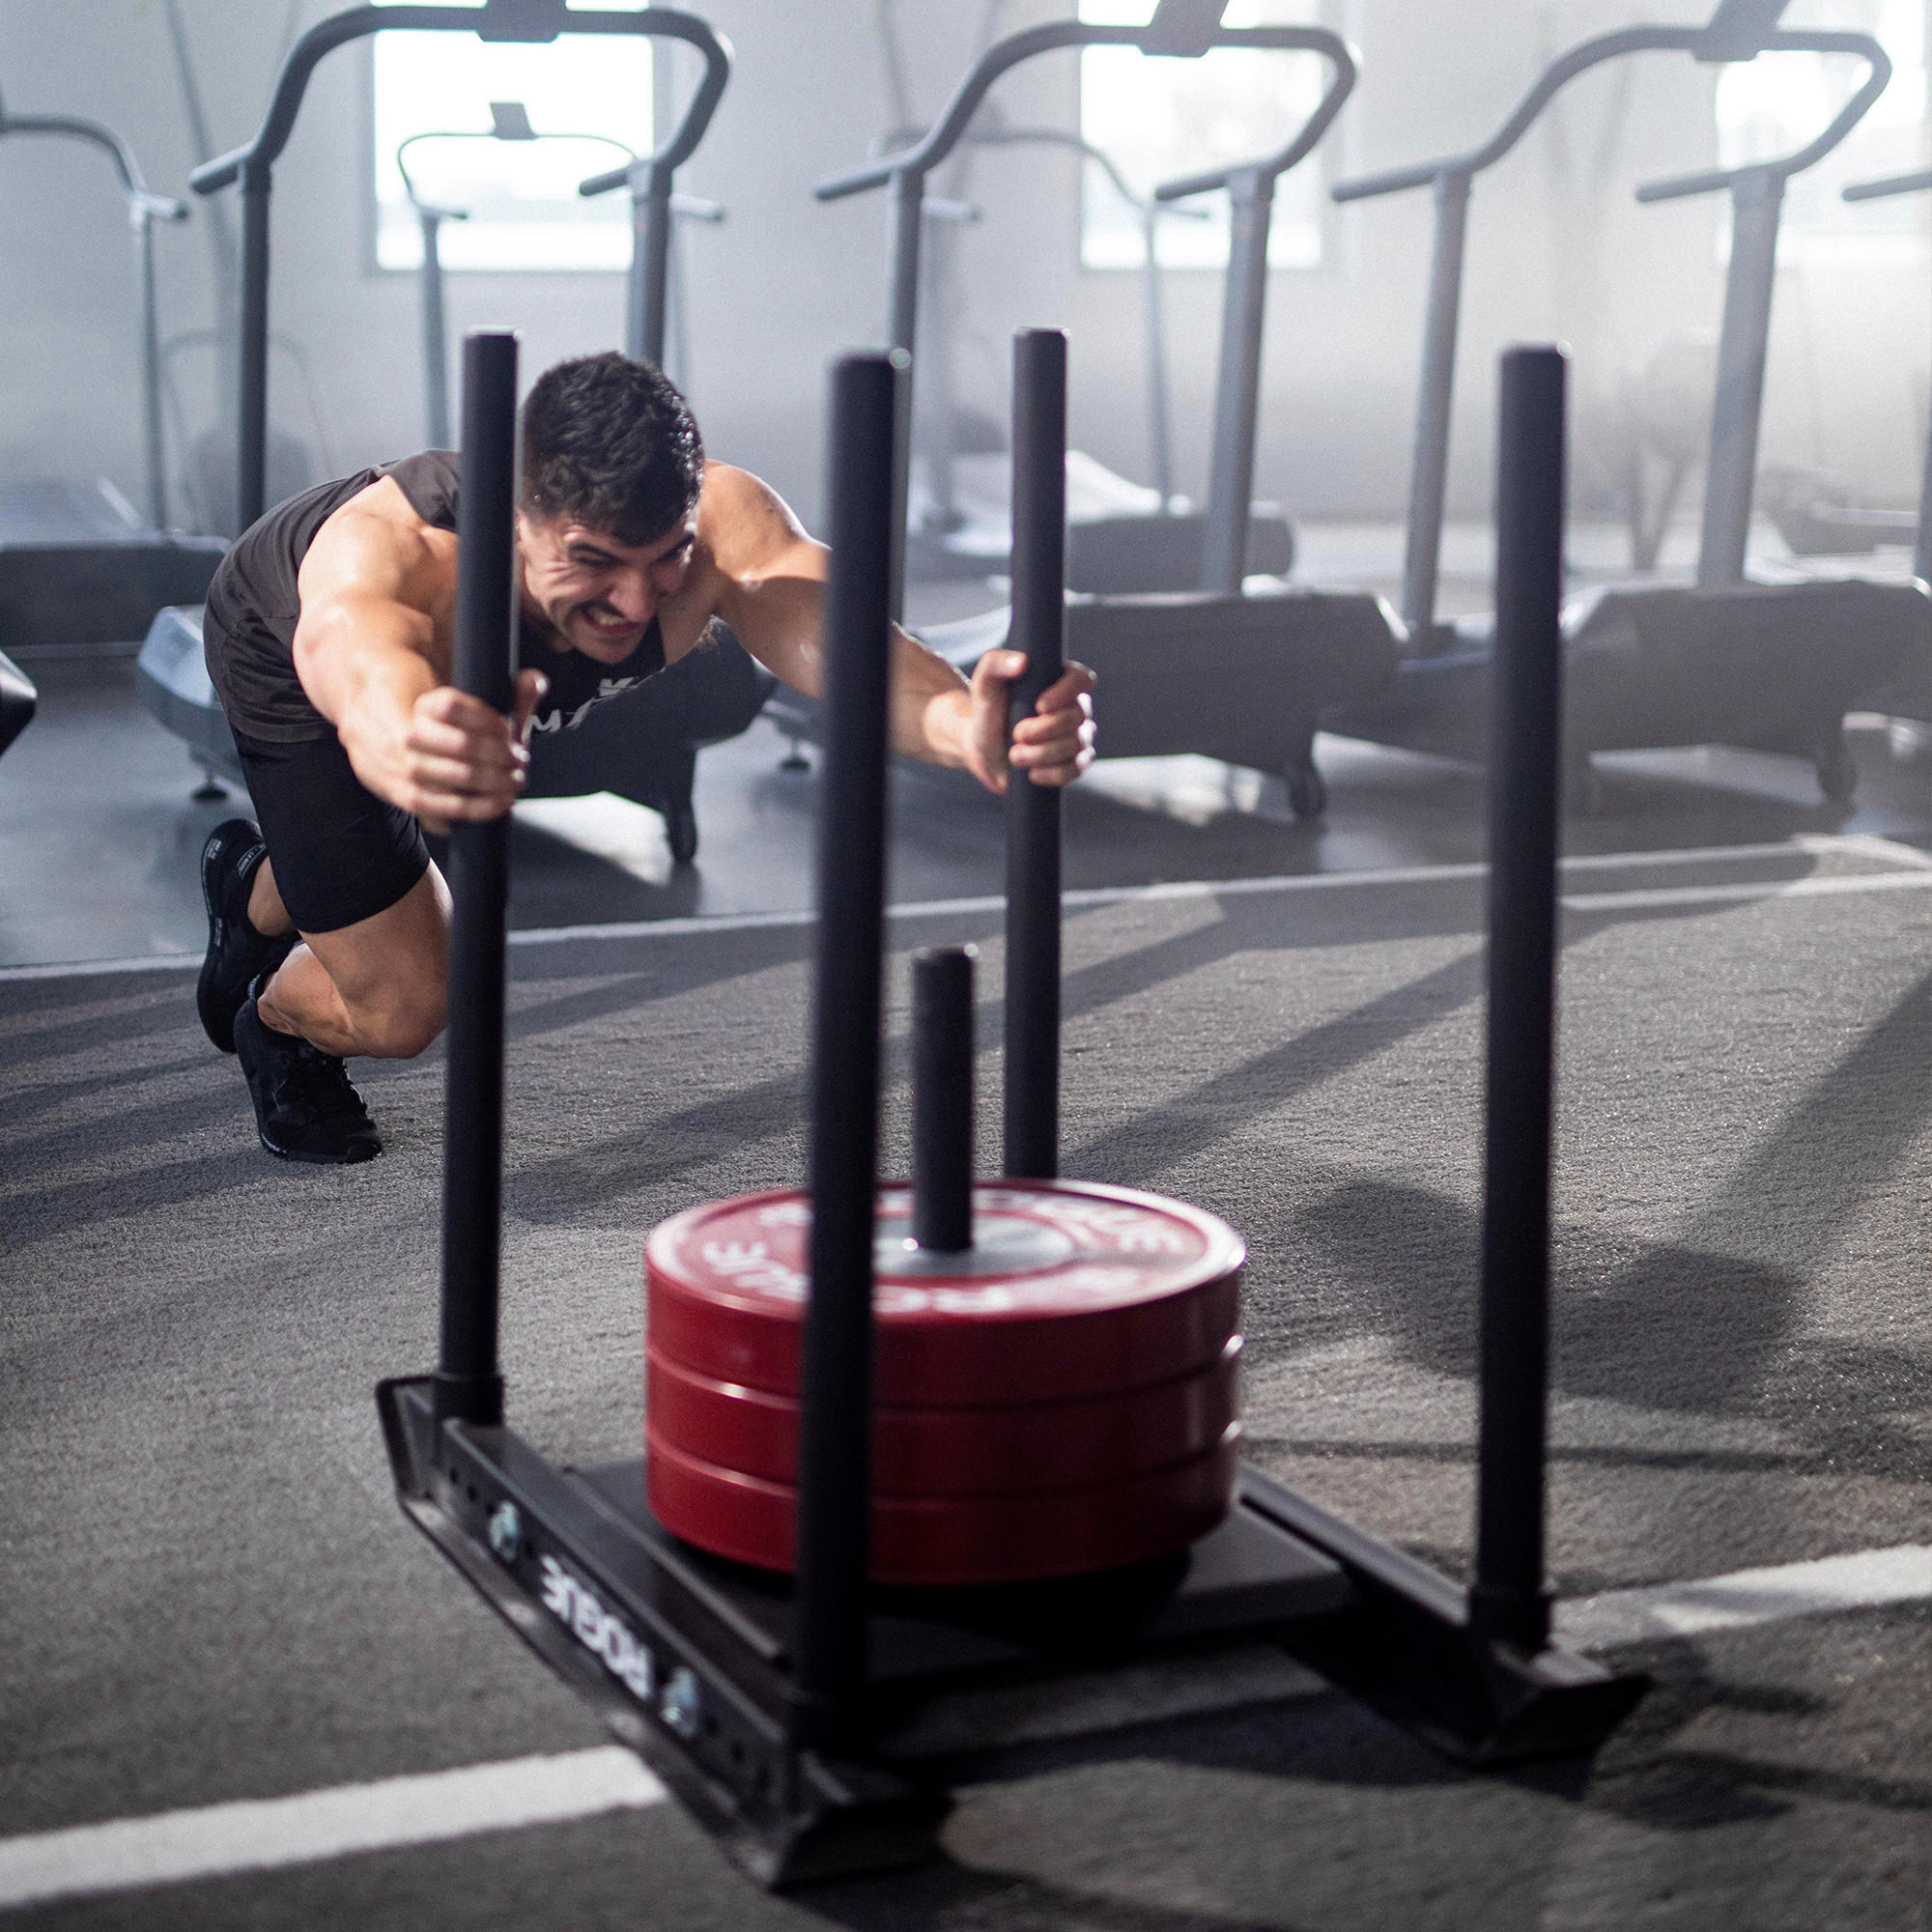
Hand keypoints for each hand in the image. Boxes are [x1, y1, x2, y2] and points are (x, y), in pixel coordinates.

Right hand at [356, 668, 547, 832]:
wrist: (393, 751)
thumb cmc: (448, 731)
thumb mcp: (474, 711)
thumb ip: (509, 695)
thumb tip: (535, 681)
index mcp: (422, 707)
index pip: (451, 706)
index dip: (485, 718)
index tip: (507, 728)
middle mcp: (409, 736)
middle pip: (462, 744)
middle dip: (499, 754)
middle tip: (519, 758)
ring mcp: (407, 769)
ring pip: (458, 776)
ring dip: (496, 780)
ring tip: (515, 780)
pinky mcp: (408, 797)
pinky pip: (448, 806)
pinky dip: (481, 806)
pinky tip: (501, 801)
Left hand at [963, 651, 1095, 793]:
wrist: (981, 749)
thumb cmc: (987, 711)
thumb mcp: (984, 683)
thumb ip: (995, 663)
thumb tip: (1022, 662)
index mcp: (1059, 682)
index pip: (1082, 679)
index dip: (1066, 692)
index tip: (1040, 706)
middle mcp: (1074, 708)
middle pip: (1078, 716)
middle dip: (1045, 729)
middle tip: (1017, 733)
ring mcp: (1077, 737)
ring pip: (1077, 745)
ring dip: (1042, 753)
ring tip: (1015, 755)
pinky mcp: (1073, 764)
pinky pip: (1077, 769)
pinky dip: (1053, 773)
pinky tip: (1032, 773)